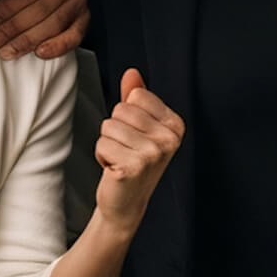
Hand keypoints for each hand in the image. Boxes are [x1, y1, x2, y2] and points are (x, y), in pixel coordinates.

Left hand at [0, 0, 87, 59]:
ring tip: (8, 49)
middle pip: (42, 8)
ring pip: (54, 25)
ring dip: (28, 40)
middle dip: (15, 27)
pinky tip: (40, 52)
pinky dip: (57, 46)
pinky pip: (74, 37)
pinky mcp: (83, 20)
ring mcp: (79, 0)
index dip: (9, 8)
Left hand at [93, 69, 183, 231]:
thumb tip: (132, 73)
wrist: (125, 202)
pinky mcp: (133, 167)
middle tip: (126, 150)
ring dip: (107, 144)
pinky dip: (101, 157)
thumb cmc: (132, 162)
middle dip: (115, 130)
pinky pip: (101, 144)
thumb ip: (136, 98)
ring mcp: (152, 154)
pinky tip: (115, 170)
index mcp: (175, 125)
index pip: (136, 95)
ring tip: (121, 160)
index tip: (136, 136)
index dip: (127, 115)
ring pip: (109, 126)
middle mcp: (168, 139)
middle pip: (121, 109)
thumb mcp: (137, 127)